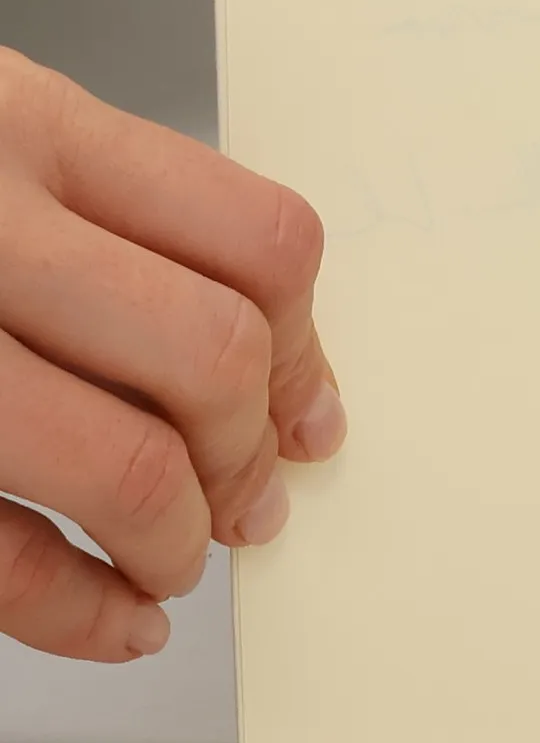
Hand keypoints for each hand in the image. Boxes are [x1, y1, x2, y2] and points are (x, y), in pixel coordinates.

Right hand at [0, 50, 345, 662]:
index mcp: (23, 124)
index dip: (304, 349)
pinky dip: (81, 613)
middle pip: (210, 358)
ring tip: (175, 555)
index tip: (308, 414)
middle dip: (248, 455)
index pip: (258, 242)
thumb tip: (280, 375)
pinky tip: (117, 618)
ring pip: (125, 467)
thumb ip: (112, 216)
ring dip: (178, 539)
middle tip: (247, 500)